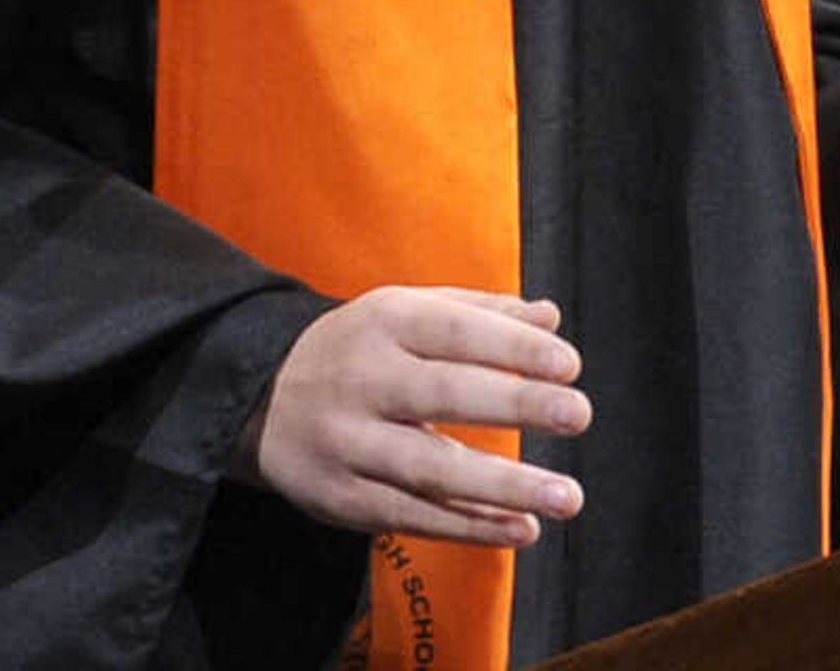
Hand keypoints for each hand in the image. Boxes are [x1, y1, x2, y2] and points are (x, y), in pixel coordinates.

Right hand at [241, 285, 590, 545]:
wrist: (260, 398)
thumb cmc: (359, 348)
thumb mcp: (406, 311)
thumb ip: (480, 313)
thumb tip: (550, 318)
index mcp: (385, 321)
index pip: (456, 330)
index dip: (513, 347)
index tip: (569, 365)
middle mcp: (364, 379)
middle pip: (445, 394)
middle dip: (517, 406)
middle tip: (580, 414)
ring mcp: (349, 443)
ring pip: (430, 468)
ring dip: (503, 486)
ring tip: (566, 496)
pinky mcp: (341, 499)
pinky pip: (412, 516)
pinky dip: (469, 527)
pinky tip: (520, 529)